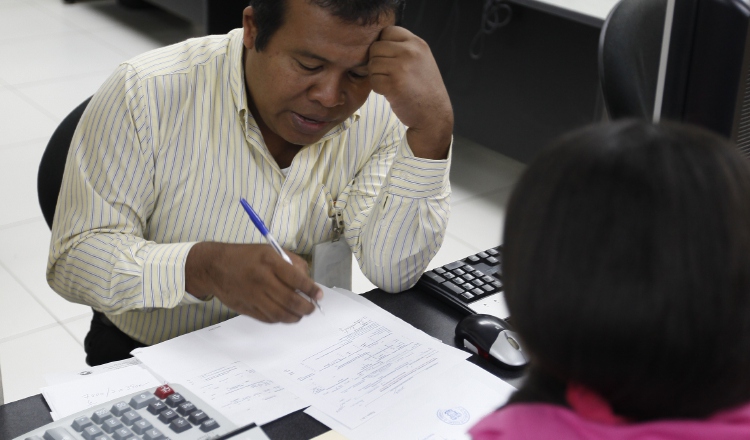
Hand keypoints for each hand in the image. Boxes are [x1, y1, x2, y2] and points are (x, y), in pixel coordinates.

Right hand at [185, 242, 321, 322]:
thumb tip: (307, 281)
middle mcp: (262, 279)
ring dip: (295, 317)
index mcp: (269, 261)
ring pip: (280, 314)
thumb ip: (291, 263)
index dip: (312, 290)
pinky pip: (268, 318)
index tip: (319, 295)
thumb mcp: (270, 250)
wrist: (214, 266)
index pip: (297, 280)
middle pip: (291, 301)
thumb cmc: (245, 257)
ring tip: (301, 314)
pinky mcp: (246, 308)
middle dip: (307, 307)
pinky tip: (285, 314)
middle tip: (312, 307)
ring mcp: (253, 296)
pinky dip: (280, 319)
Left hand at [369, 26, 453, 159]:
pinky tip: (390, 92)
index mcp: (417, 43)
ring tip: (391, 83)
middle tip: (388, 74)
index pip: (387, 31)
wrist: (434, 115)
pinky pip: (373, 80)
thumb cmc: (424, 88)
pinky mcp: (394, 84)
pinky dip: (378, 88)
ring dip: (377, 75)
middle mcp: (410, 52)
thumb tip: (376, 41)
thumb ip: (403, 47)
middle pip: (376, 47)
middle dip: (377, 61)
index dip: (383, 45)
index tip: (390, 59)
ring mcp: (402, 67)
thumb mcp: (421, 59)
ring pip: (372, 64)